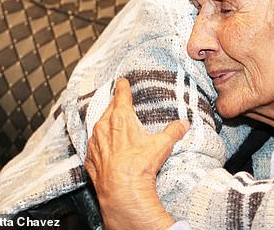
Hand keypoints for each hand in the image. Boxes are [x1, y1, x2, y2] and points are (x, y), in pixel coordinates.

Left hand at [85, 78, 189, 229]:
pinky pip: (93, 147)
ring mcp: (95, 144)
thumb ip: (174, 131)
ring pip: (98, 127)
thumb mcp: (162, 145)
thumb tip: (184, 124)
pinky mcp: (90, 160)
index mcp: (121, 118)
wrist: (121, 190)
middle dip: (114, 103)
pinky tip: (104, 148)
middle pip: (108, 109)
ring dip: (105, 124)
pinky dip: (99, 145)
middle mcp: (104, 127)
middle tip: (118, 99)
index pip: (121, 96)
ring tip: (111, 124)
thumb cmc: (139, 165)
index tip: (122, 82)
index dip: (123, 87)